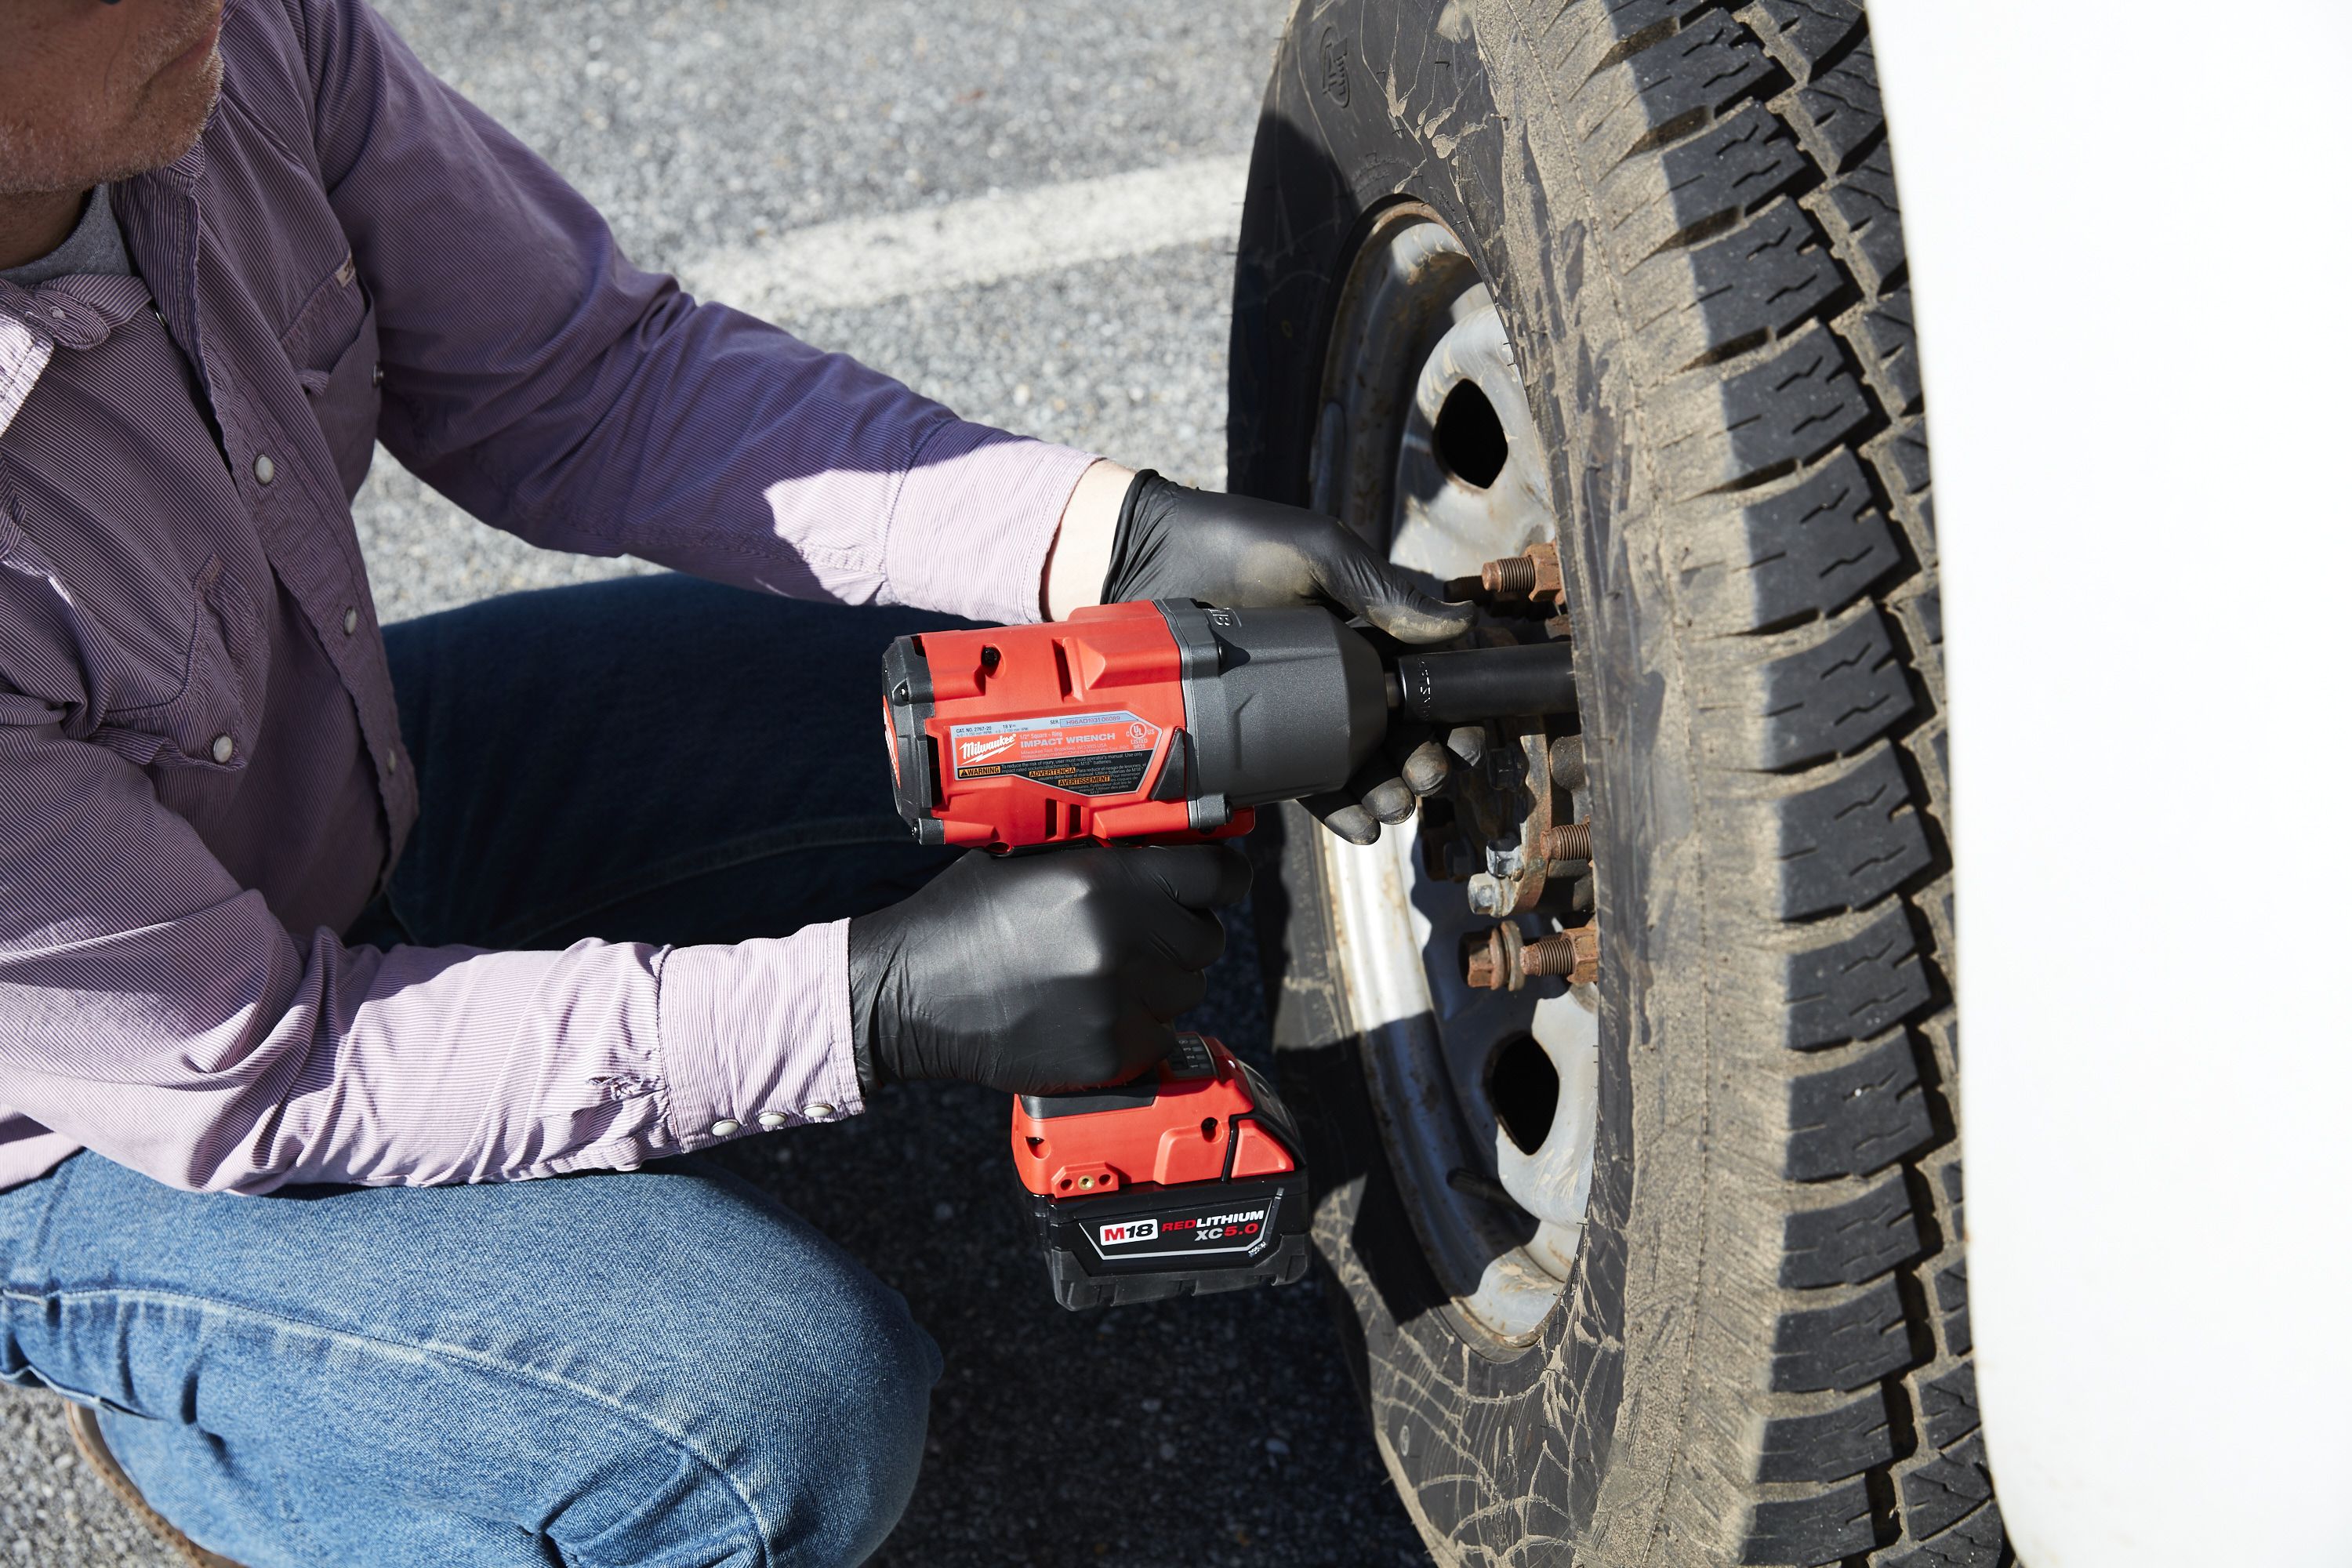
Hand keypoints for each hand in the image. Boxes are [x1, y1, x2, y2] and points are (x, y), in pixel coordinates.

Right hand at [846, 845, 1251, 1095]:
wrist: (908, 996)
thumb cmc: (964, 919)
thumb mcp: (1031, 860)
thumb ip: (1106, 855)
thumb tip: (1175, 844)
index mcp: (1108, 880)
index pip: (1217, 874)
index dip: (1222, 875)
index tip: (1218, 879)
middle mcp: (1124, 940)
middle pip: (1207, 937)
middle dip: (1180, 932)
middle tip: (1138, 934)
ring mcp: (1119, 1002)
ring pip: (1187, 989)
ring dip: (1159, 981)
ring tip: (1101, 974)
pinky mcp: (1109, 1054)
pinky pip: (1160, 1037)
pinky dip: (1136, 1028)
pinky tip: (1088, 1012)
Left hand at [1106, 470, 1476, 844]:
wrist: (1150, 566)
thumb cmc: (1239, 544)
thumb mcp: (1319, 552)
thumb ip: (1382, 589)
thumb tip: (1460, 624)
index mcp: (1373, 626)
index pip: (1432, 675)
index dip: (1459, 712)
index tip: (1467, 737)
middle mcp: (1348, 671)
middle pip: (1406, 730)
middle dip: (1428, 760)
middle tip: (1427, 774)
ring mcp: (1308, 706)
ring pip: (1365, 762)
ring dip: (1390, 791)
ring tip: (1393, 806)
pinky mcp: (1268, 735)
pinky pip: (1311, 778)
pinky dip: (1341, 809)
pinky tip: (1361, 827)